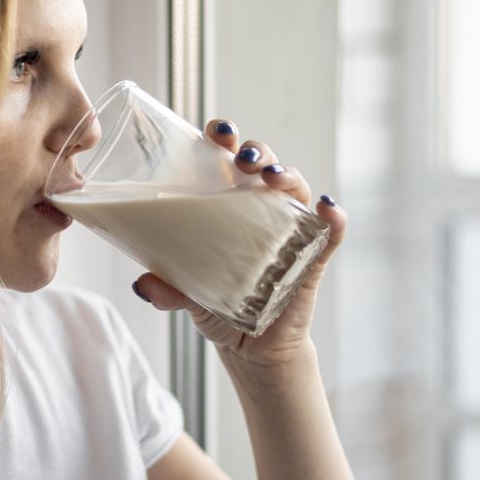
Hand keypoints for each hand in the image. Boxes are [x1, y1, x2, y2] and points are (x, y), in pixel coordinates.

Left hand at [130, 118, 347, 374]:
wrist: (249, 348)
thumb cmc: (217, 304)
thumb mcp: (186, 294)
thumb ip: (168, 289)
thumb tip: (144, 285)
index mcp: (227, 204)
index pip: (228, 158)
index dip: (225, 138)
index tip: (216, 132)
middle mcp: (261, 209)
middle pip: (265, 165)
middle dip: (257, 151)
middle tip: (243, 159)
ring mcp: (290, 230)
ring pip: (296, 188)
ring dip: (288, 175)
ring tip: (273, 177)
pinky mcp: (312, 259)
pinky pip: (331, 233)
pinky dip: (334, 218)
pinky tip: (328, 209)